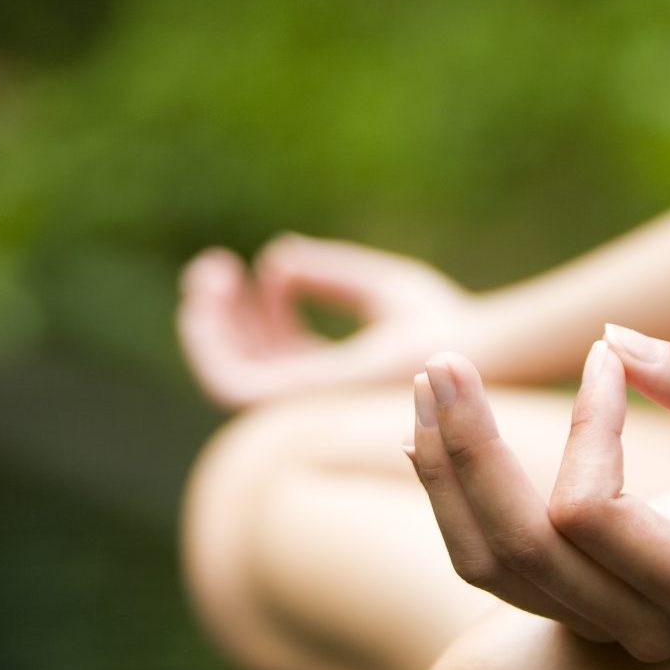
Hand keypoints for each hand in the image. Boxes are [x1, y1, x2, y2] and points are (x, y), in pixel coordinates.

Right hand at [179, 235, 474, 408]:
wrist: (463, 352)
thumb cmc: (442, 327)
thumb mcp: (381, 289)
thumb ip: (332, 276)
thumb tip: (278, 261)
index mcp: (336, 380)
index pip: (280, 356)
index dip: (260, 314)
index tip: (262, 268)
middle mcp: (313, 401)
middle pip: (246, 365)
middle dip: (220, 319)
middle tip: (214, 267)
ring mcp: (300, 408)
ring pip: (225, 376)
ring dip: (206, 326)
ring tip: (209, 273)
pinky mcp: (291, 404)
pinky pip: (227, 381)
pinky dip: (209, 339)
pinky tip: (213, 291)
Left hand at [406, 327, 669, 660]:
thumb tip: (613, 340)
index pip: (591, 514)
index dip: (586, 427)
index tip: (608, 355)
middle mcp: (643, 629)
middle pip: (517, 550)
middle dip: (469, 449)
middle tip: (444, 361)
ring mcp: (599, 629)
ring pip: (485, 564)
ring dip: (445, 472)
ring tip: (429, 386)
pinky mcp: (570, 609)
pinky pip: (488, 561)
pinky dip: (453, 495)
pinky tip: (436, 432)